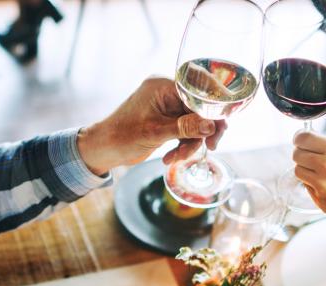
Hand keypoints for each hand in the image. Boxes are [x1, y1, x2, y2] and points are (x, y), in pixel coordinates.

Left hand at [77, 77, 226, 174]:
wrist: (103, 149)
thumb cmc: (122, 136)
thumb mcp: (155, 133)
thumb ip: (184, 128)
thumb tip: (211, 125)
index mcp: (162, 86)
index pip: (198, 90)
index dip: (213, 108)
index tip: (222, 124)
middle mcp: (167, 93)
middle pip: (200, 108)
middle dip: (203, 130)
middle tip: (210, 146)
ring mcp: (167, 107)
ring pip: (195, 123)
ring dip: (191, 143)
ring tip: (178, 157)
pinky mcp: (167, 121)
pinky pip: (186, 131)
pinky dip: (182, 145)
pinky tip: (171, 157)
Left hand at [292, 132, 325, 239]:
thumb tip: (311, 144)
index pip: (303, 138)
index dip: (299, 138)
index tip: (300, 140)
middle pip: (297, 154)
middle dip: (301, 154)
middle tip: (309, 157)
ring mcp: (322, 185)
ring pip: (298, 170)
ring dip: (305, 170)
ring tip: (319, 172)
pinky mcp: (320, 200)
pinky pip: (307, 187)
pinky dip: (313, 185)